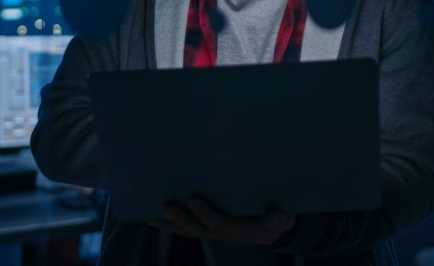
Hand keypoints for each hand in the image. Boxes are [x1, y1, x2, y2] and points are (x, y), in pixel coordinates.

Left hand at [148, 197, 294, 245]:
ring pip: (188, 232)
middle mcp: (222, 233)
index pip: (218, 223)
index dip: (205, 213)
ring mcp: (213, 233)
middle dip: (181, 219)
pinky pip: (188, 230)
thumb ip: (279, 218)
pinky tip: (157, 220)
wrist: (273, 231)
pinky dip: (172, 226)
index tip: (193, 199)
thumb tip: (276, 215)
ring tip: (151, 217)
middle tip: (166, 206)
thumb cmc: (276, 221)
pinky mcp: (209, 229)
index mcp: (238, 230)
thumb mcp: (282, 219)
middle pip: (197, 229)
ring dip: (170, 226)